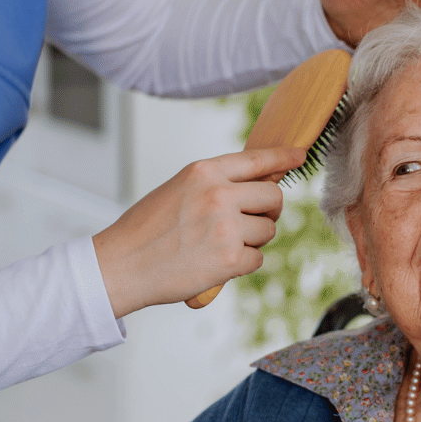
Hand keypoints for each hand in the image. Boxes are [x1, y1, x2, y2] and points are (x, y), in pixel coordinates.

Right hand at [92, 146, 305, 318]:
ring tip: (220, 245)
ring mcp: (226, 226)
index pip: (256, 159)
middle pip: (273, 197)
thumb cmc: (145, 230)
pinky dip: (242, 264)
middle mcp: (218, 194)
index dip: (282, 157)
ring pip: (268, 230)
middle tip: (251, 222)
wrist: (121, 265)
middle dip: (268, 211)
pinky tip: (215, 263)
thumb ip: (214, 184)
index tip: (299, 156)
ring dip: (253, 240)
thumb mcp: (177, 190)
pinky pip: (257, 259)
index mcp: (203, 171)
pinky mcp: (230, 258)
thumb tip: (255, 186)